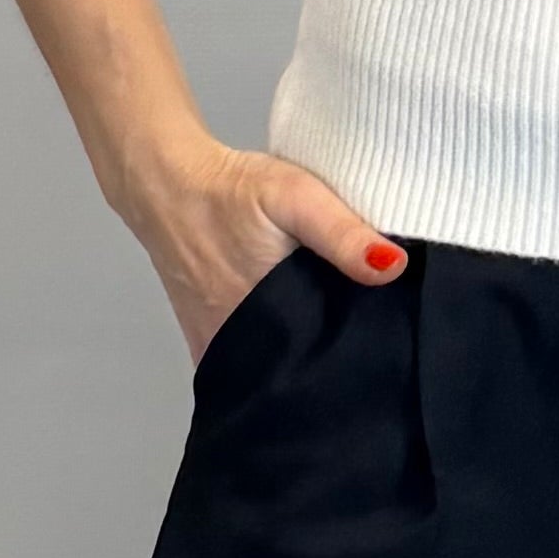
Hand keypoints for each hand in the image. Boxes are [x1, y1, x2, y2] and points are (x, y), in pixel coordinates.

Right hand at [114, 132, 407, 363]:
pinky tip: (299, 334)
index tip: (384, 360)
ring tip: (342, 345)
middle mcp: (239, 347)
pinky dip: (273, 353)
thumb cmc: (228, 192)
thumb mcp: (294, 197)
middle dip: (332, 370)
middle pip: (298, 373)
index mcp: (267, 323)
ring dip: (303, 361)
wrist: (165, 184)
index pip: (320, 367)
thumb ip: (341, 233)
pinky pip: (250, 360)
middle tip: (371, 352)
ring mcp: (220, 347)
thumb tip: (393, 267)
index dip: (353, 366)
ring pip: (273, 370)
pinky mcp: (209, 338)